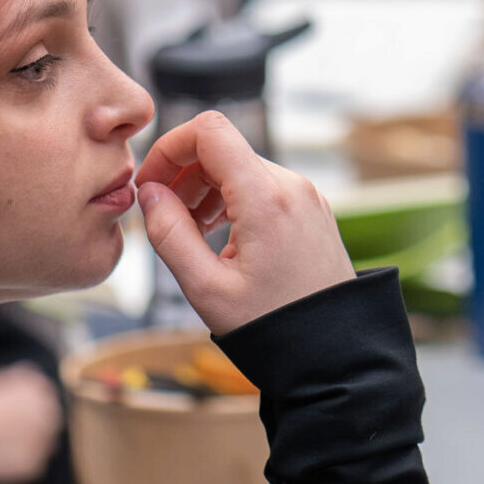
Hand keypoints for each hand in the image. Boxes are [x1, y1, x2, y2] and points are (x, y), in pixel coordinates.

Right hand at [135, 112, 356, 335]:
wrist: (334, 353)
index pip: (210, 131)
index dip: (169, 147)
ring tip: (189, 232)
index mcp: (266, 198)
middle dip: (183, 175)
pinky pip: (262, 186)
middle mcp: (291, 186)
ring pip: (241, 167)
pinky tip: (218, 236)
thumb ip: (169, 234)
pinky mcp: (311, 209)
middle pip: (222, 149)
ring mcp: (305, 196)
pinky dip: (231, 200)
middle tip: (162, 217)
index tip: (149, 184)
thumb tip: (150, 193)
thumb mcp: (206, 288)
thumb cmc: (273, 327)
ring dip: (205, 189)